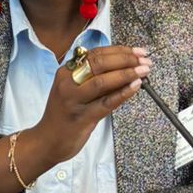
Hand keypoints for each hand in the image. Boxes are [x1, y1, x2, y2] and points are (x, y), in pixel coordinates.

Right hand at [23, 45, 150, 182]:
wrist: (47, 141)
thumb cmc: (64, 115)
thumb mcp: (74, 90)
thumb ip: (93, 78)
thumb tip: (123, 67)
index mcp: (66, 71)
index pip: (95, 54)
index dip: (119, 51)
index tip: (137, 51)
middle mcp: (68, 82)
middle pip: (99, 64)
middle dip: (126, 59)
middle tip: (144, 60)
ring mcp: (74, 100)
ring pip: (102, 81)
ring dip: (126, 73)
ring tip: (144, 71)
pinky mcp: (82, 117)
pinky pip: (106, 103)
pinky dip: (123, 93)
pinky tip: (135, 86)